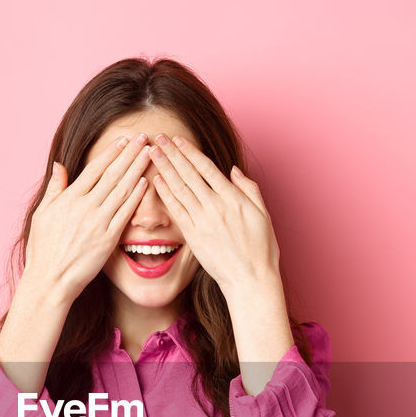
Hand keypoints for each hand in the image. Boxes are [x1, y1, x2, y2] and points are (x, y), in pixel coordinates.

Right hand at [23, 134, 153, 302]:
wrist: (50, 280)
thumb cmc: (43, 250)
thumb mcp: (42, 214)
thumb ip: (54, 188)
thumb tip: (60, 165)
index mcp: (68, 199)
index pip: (94, 169)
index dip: (111, 153)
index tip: (123, 140)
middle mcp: (84, 207)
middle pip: (112, 175)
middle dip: (129, 154)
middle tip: (144, 138)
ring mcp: (97, 223)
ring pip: (122, 190)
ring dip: (137, 169)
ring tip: (150, 154)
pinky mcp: (108, 240)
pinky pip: (125, 214)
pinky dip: (136, 198)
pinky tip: (146, 183)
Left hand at [147, 134, 281, 296]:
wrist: (250, 279)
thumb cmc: (260, 249)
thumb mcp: (263, 214)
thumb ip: (249, 189)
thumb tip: (233, 170)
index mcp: (233, 198)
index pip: (207, 168)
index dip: (190, 152)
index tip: (178, 139)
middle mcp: (216, 206)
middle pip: (189, 174)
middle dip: (172, 154)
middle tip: (158, 137)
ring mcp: (203, 221)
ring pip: (180, 189)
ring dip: (165, 168)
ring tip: (152, 153)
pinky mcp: (193, 236)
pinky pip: (177, 210)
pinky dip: (166, 194)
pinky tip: (156, 181)